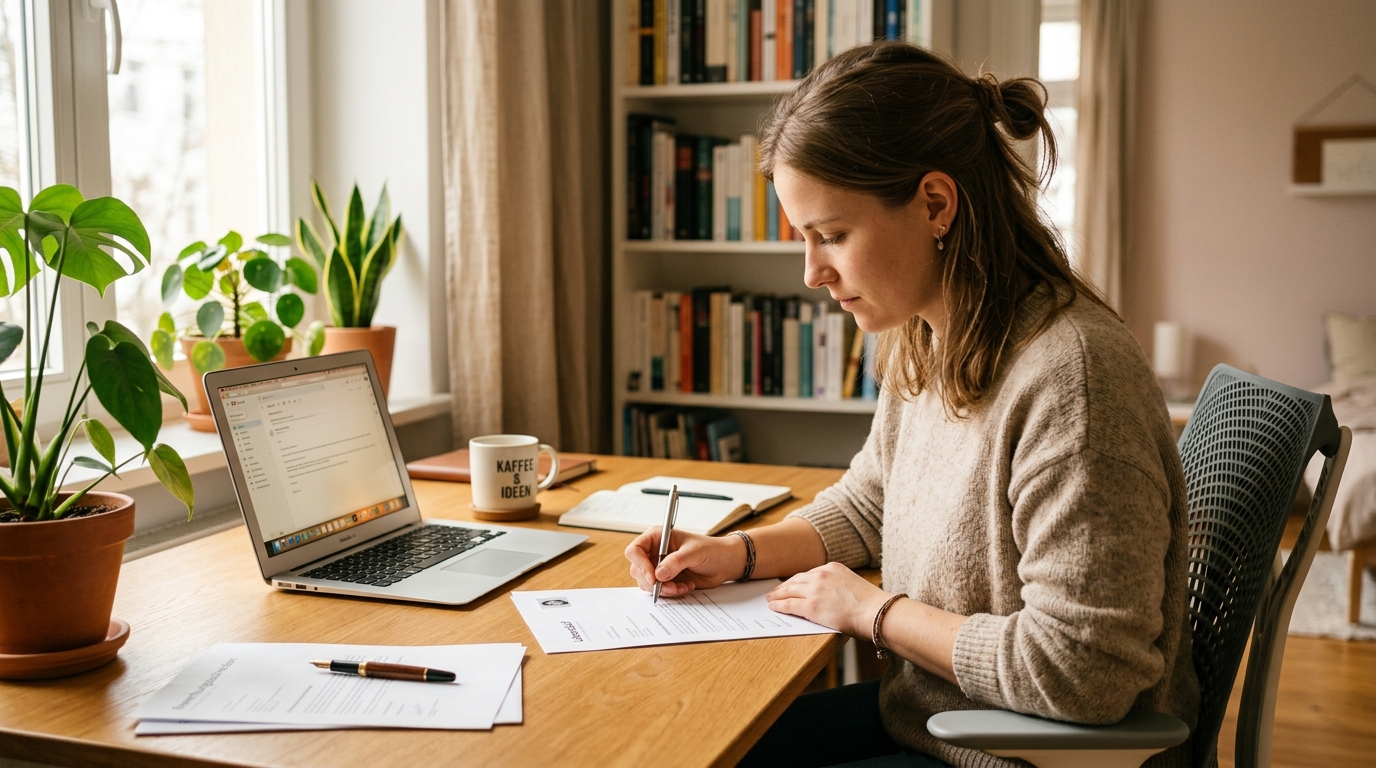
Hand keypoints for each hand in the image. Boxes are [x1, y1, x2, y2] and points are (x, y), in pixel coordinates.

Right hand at [625, 528, 745, 597]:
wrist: (724, 564)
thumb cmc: (711, 550)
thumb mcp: (694, 553)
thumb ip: (676, 562)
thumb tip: (659, 574)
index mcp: (657, 538)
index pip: (635, 550)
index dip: (640, 564)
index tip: (654, 577)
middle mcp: (654, 552)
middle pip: (638, 570)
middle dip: (654, 582)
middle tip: (672, 586)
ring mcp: (659, 567)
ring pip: (647, 583)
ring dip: (664, 589)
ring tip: (683, 586)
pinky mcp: (666, 580)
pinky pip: (659, 591)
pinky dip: (671, 593)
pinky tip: (686, 587)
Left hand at [765, 562, 890, 636]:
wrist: (875, 612)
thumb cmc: (870, 604)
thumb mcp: (852, 584)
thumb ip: (838, 585)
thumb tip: (831, 596)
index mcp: (832, 567)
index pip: (809, 574)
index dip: (798, 581)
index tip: (791, 584)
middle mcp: (821, 575)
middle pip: (796, 580)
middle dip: (785, 586)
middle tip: (775, 591)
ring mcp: (814, 590)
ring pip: (789, 591)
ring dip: (778, 595)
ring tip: (771, 599)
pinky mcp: (810, 606)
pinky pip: (789, 604)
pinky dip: (779, 605)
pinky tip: (773, 607)